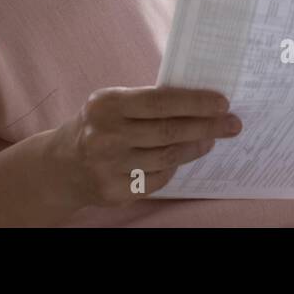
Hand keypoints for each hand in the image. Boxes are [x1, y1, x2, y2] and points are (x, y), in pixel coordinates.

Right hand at [50, 85, 241, 208]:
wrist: (61, 165)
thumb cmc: (99, 125)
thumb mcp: (113, 103)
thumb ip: (148, 101)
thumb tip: (200, 101)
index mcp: (107, 104)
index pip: (161, 102)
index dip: (195, 103)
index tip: (222, 103)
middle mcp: (106, 136)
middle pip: (169, 132)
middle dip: (207, 127)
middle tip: (232, 124)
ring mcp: (109, 167)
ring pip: (167, 157)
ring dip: (196, 148)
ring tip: (211, 140)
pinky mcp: (114, 192)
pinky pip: (157, 179)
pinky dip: (173, 167)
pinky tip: (182, 157)